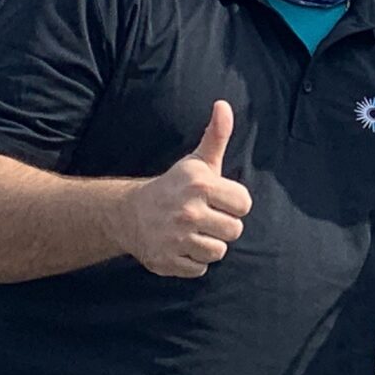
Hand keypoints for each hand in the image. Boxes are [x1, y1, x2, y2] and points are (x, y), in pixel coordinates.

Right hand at [119, 102, 253, 277]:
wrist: (130, 213)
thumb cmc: (175, 187)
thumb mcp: (197, 162)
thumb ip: (217, 135)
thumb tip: (224, 104)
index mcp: (200, 185)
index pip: (244, 204)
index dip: (234, 203)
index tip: (217, 200)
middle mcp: (187, 212)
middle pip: (234, 231)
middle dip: (222, 226)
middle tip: (204, 218)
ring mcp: (175, 239)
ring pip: (218, 252)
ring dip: (208, 245)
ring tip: (193, 232)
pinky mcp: (166, 261)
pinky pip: (199, 269)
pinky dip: (192, 262)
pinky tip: (180, 247)